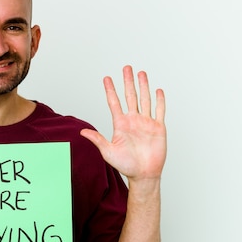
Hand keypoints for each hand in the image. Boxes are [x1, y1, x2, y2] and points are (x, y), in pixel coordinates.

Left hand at [81, 65, 165, 181]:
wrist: (144, 174)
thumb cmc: (125, 165)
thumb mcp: (108, 151)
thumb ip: (97, 140)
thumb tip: (82, 132)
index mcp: (121, 124)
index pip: (114, 103)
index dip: (110, 90)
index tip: (106, 78)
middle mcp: (133, 120)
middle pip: (130, 96)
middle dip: (127, 81)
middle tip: (126, 67)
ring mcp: (146, 123)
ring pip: (145, 99)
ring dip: (143, 86)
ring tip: (141, 73)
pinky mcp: (158, 128)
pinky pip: (159, 111)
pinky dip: (159, 101)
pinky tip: (157, 90)